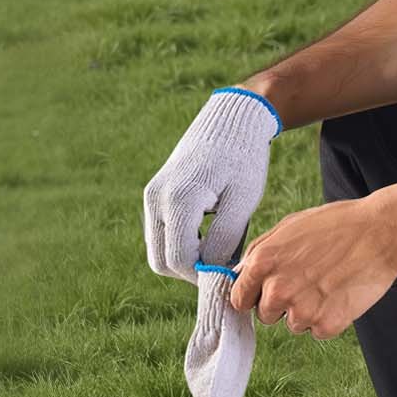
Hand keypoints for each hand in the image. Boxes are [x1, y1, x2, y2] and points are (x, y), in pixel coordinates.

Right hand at [143, 88, 280, 281]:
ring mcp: (152, 196)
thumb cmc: (244, 159)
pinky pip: (162, 233)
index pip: (179, 260)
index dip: (203, 275)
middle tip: (224, 264)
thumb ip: (225, 239)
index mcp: (178, 200)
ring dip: (186, 258)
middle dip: (191, 271)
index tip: (229, 273)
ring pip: (158, 250)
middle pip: (161, 261)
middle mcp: (156, 199)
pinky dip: (182, 242)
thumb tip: (211, 272)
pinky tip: (210, 232)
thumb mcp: (243, 201)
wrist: (233, 121)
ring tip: (221, 245)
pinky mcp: (155, 194)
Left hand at [229, 196, 396, 338]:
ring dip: (308, 310)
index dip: (254, 295)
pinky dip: (330, 317)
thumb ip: (261, 251)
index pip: (239, 299)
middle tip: (309, 281)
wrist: (382, 232)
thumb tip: (242, 274)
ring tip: (330, 283)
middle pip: (265, 315)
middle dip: (283, 302)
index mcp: (263, 262)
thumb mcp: (291, 226)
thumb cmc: (339, 224)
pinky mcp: (326, 324)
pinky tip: (342, 293)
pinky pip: (318, 330)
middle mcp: (277, 289)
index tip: (266, 294)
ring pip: (294, 323)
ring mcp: (302, 310)